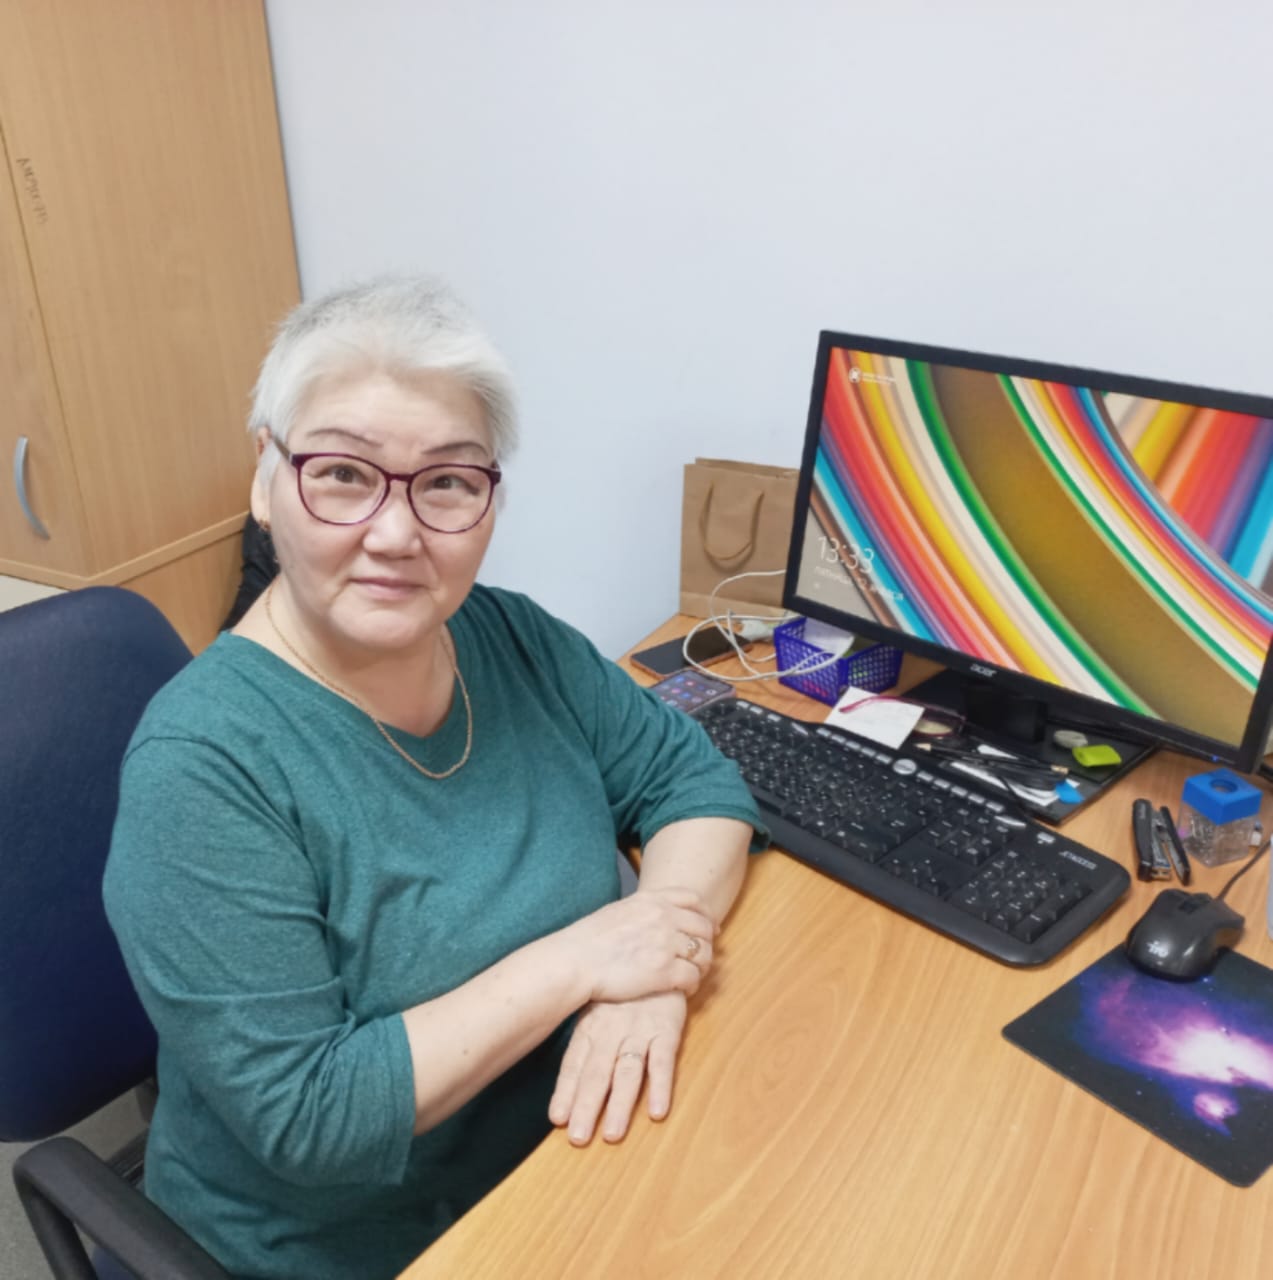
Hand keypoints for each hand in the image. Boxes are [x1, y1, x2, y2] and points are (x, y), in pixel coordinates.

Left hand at [548, 991, 687, 1144]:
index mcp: (591, 1026)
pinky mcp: (666, 1030)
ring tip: (613, 1134)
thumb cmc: (622, 990)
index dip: (566, 1091)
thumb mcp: (595, 1007)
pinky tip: (657, 1111)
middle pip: (597, 1073)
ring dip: (620, 1104)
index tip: (557, 1119)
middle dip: (587, 1106)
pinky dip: (661, 1086)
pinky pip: (663, 1061)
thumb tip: (563, 1079)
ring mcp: (640, 1031)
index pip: (574, 1063)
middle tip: (579, 1138)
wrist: (655, 954)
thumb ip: (584, 1043)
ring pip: (627, 1072)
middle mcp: (612, 1031)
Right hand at [562, 887, 714, 1003]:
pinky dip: (693, 985)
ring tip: (694, 975)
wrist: (574, 962)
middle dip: (707, 943)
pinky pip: (693, 977)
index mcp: (651, 900)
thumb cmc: (588, 940)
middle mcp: (663, 917)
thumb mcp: (618, 910)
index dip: (706, 915)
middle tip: (702, 957)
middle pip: (704, 927)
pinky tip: (684, 990)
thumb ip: (642, 910)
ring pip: (703, 953)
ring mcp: (666, 944)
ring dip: (702, 966)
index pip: (693, 900)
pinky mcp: (664, 972)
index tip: (709, 927)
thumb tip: (654, 915)